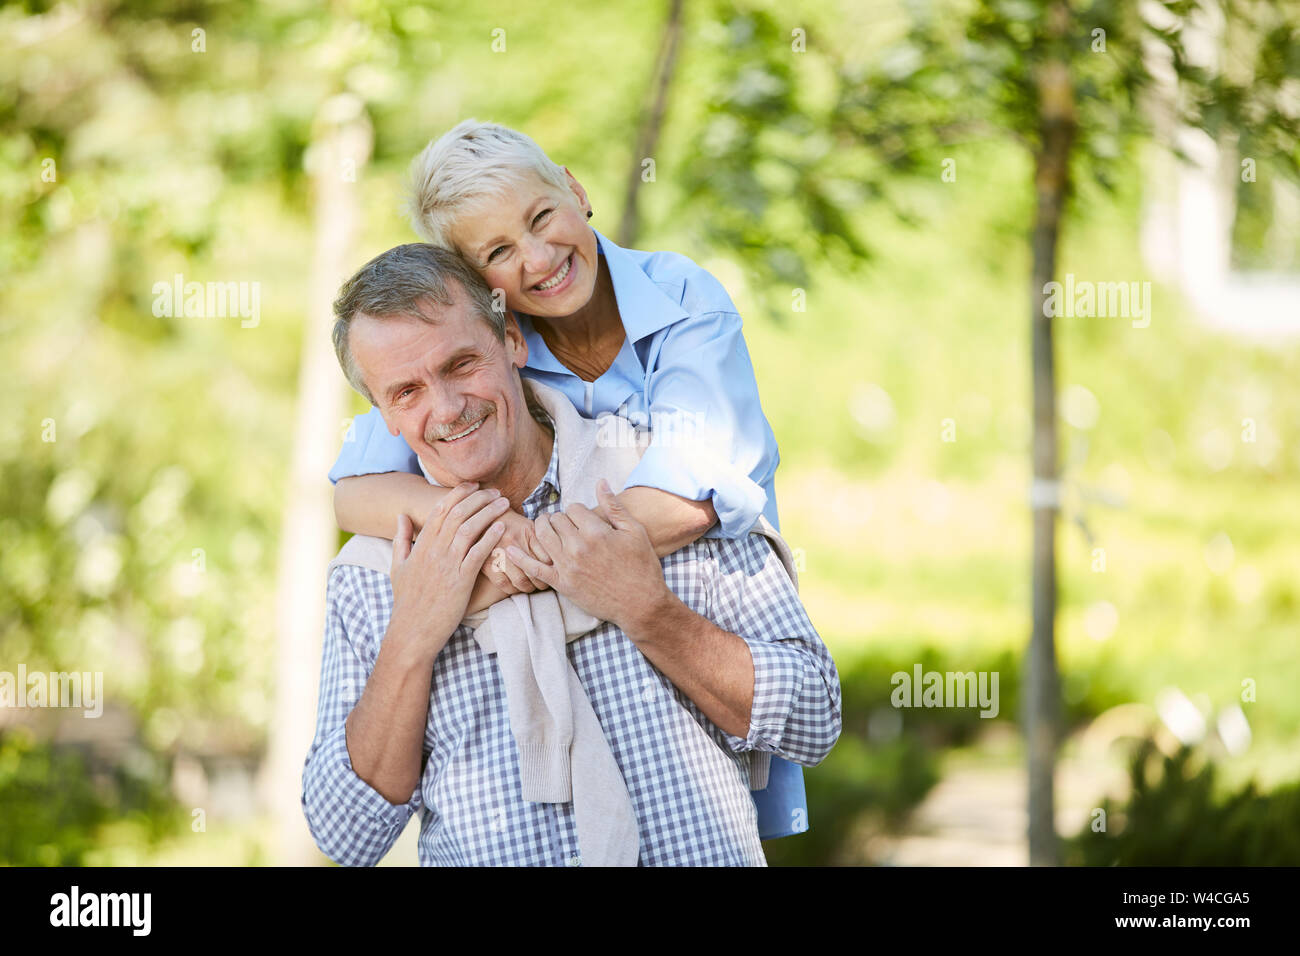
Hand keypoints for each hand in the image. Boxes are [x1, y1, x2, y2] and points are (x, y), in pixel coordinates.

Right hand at [389, 482, 509, 644]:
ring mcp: (447, 564)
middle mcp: (434, 550)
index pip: (440, 509)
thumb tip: (401, 516)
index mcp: (420, 545)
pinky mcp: (461, 580)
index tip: (473, 485)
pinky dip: (490, 537)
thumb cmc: (407, 601)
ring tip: (503, 503)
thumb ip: (400, 539)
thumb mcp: (397, 567)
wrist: (413, 631)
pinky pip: (478, 553)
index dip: (458, 493)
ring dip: (488, 512)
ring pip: (469, 528)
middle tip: (495, 491)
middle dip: (478, 498)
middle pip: (458, 513)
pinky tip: (501, 527)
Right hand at [481, 508, 552, 594]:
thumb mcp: (529, 526)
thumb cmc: (512, 524)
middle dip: (542, 582)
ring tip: (531, 586)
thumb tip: (555, 560)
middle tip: (544, 583)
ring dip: (528, 587)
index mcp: (528, 533)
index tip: (553, 572)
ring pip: (521, 581)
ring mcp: (499, 554)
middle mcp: (514, 543)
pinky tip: (516, 586)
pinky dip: (512, 589)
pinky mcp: (487, 564)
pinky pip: (504, 584)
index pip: (547, 558)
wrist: (485, 519)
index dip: (552, 569)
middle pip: (535, 571)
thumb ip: (542, 541)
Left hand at [506, 479, 669, 632]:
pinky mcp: (561, 584)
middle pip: (555, 520)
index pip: (573, 508)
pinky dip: (520, 557)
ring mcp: (567, 566)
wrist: (640, 604)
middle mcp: (578, 547)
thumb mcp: (634, 532)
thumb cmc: (642, 567)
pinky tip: (511, 548)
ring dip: (541, 528)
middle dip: (559, 518)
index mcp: (596, 532)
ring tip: (546, 528)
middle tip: (565, 524)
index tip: (583, 519)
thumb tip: (601, 482)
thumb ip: (614, 506)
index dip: (577, 511)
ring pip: (541, 536)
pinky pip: (534, 568)